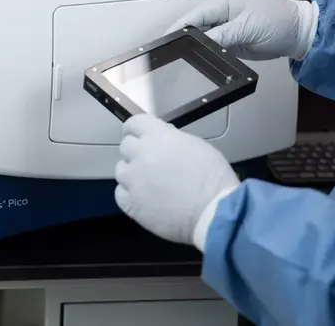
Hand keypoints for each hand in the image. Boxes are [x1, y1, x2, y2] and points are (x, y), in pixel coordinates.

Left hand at [114, 114, 239, 248]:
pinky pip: (120, 193)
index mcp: (157, 136)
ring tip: (148, 182)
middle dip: (136, 151)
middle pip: (125, 146)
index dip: (135, 130)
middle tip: (149, 161)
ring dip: (132, 173)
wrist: (214, 211)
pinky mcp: (131, 204)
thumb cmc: (212, 177)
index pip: (134, 123)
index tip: (138, 135)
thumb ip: (172, 139)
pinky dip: (129, 194)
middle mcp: (140, 154)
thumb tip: (162, 141)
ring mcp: (133, 180)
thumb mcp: (196, 145)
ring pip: (121, 170)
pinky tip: (143, 197)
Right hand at [166, 0, 317, 59]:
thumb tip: (202, 41)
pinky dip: (209, 54)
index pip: (196, 14)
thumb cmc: (279, 21)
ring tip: (185, 57)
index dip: (181, 25)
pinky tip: (202, 60)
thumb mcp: (247, 27)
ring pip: (205, 39)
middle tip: (174, 50)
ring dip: (198, 47)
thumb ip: (222, 35)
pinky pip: (216, 49)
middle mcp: (224, 15)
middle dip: (186, 37)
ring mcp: (228, 30)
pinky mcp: (233, 43)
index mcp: (226, 3)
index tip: (169, 36)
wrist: (298, 35)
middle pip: (198, 27)